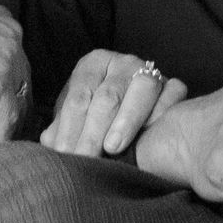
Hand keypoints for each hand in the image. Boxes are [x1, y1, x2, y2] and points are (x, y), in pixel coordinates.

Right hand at [0, 0, 31, 140]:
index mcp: (4, 20)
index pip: (17, 58)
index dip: (11, 82)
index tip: (2, 101)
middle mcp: (13, 37)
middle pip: (24, 80)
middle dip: (19, 104)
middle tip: (10, 126)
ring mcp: (8, 57)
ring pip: (20, 99)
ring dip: (13, 122)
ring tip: (5, 140)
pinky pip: (7, 114)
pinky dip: (3, 134)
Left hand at [42, 50, 190, 157]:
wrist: (135, 117)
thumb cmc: (98, 118)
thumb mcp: (75, 119)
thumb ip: (61, 130)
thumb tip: (48, 145)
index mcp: (93, 64)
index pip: (79, 97)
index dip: (70, 128)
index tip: (65, 154)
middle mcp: (122, 63)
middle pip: (107, 97)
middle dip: (93, 132)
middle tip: (85, 160)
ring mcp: (150, 71)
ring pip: (141, 89)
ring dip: (126, 121)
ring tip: (112, 148)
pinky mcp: (174, 85)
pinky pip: (172, 94)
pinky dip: (162, 112)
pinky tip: (150, 133)